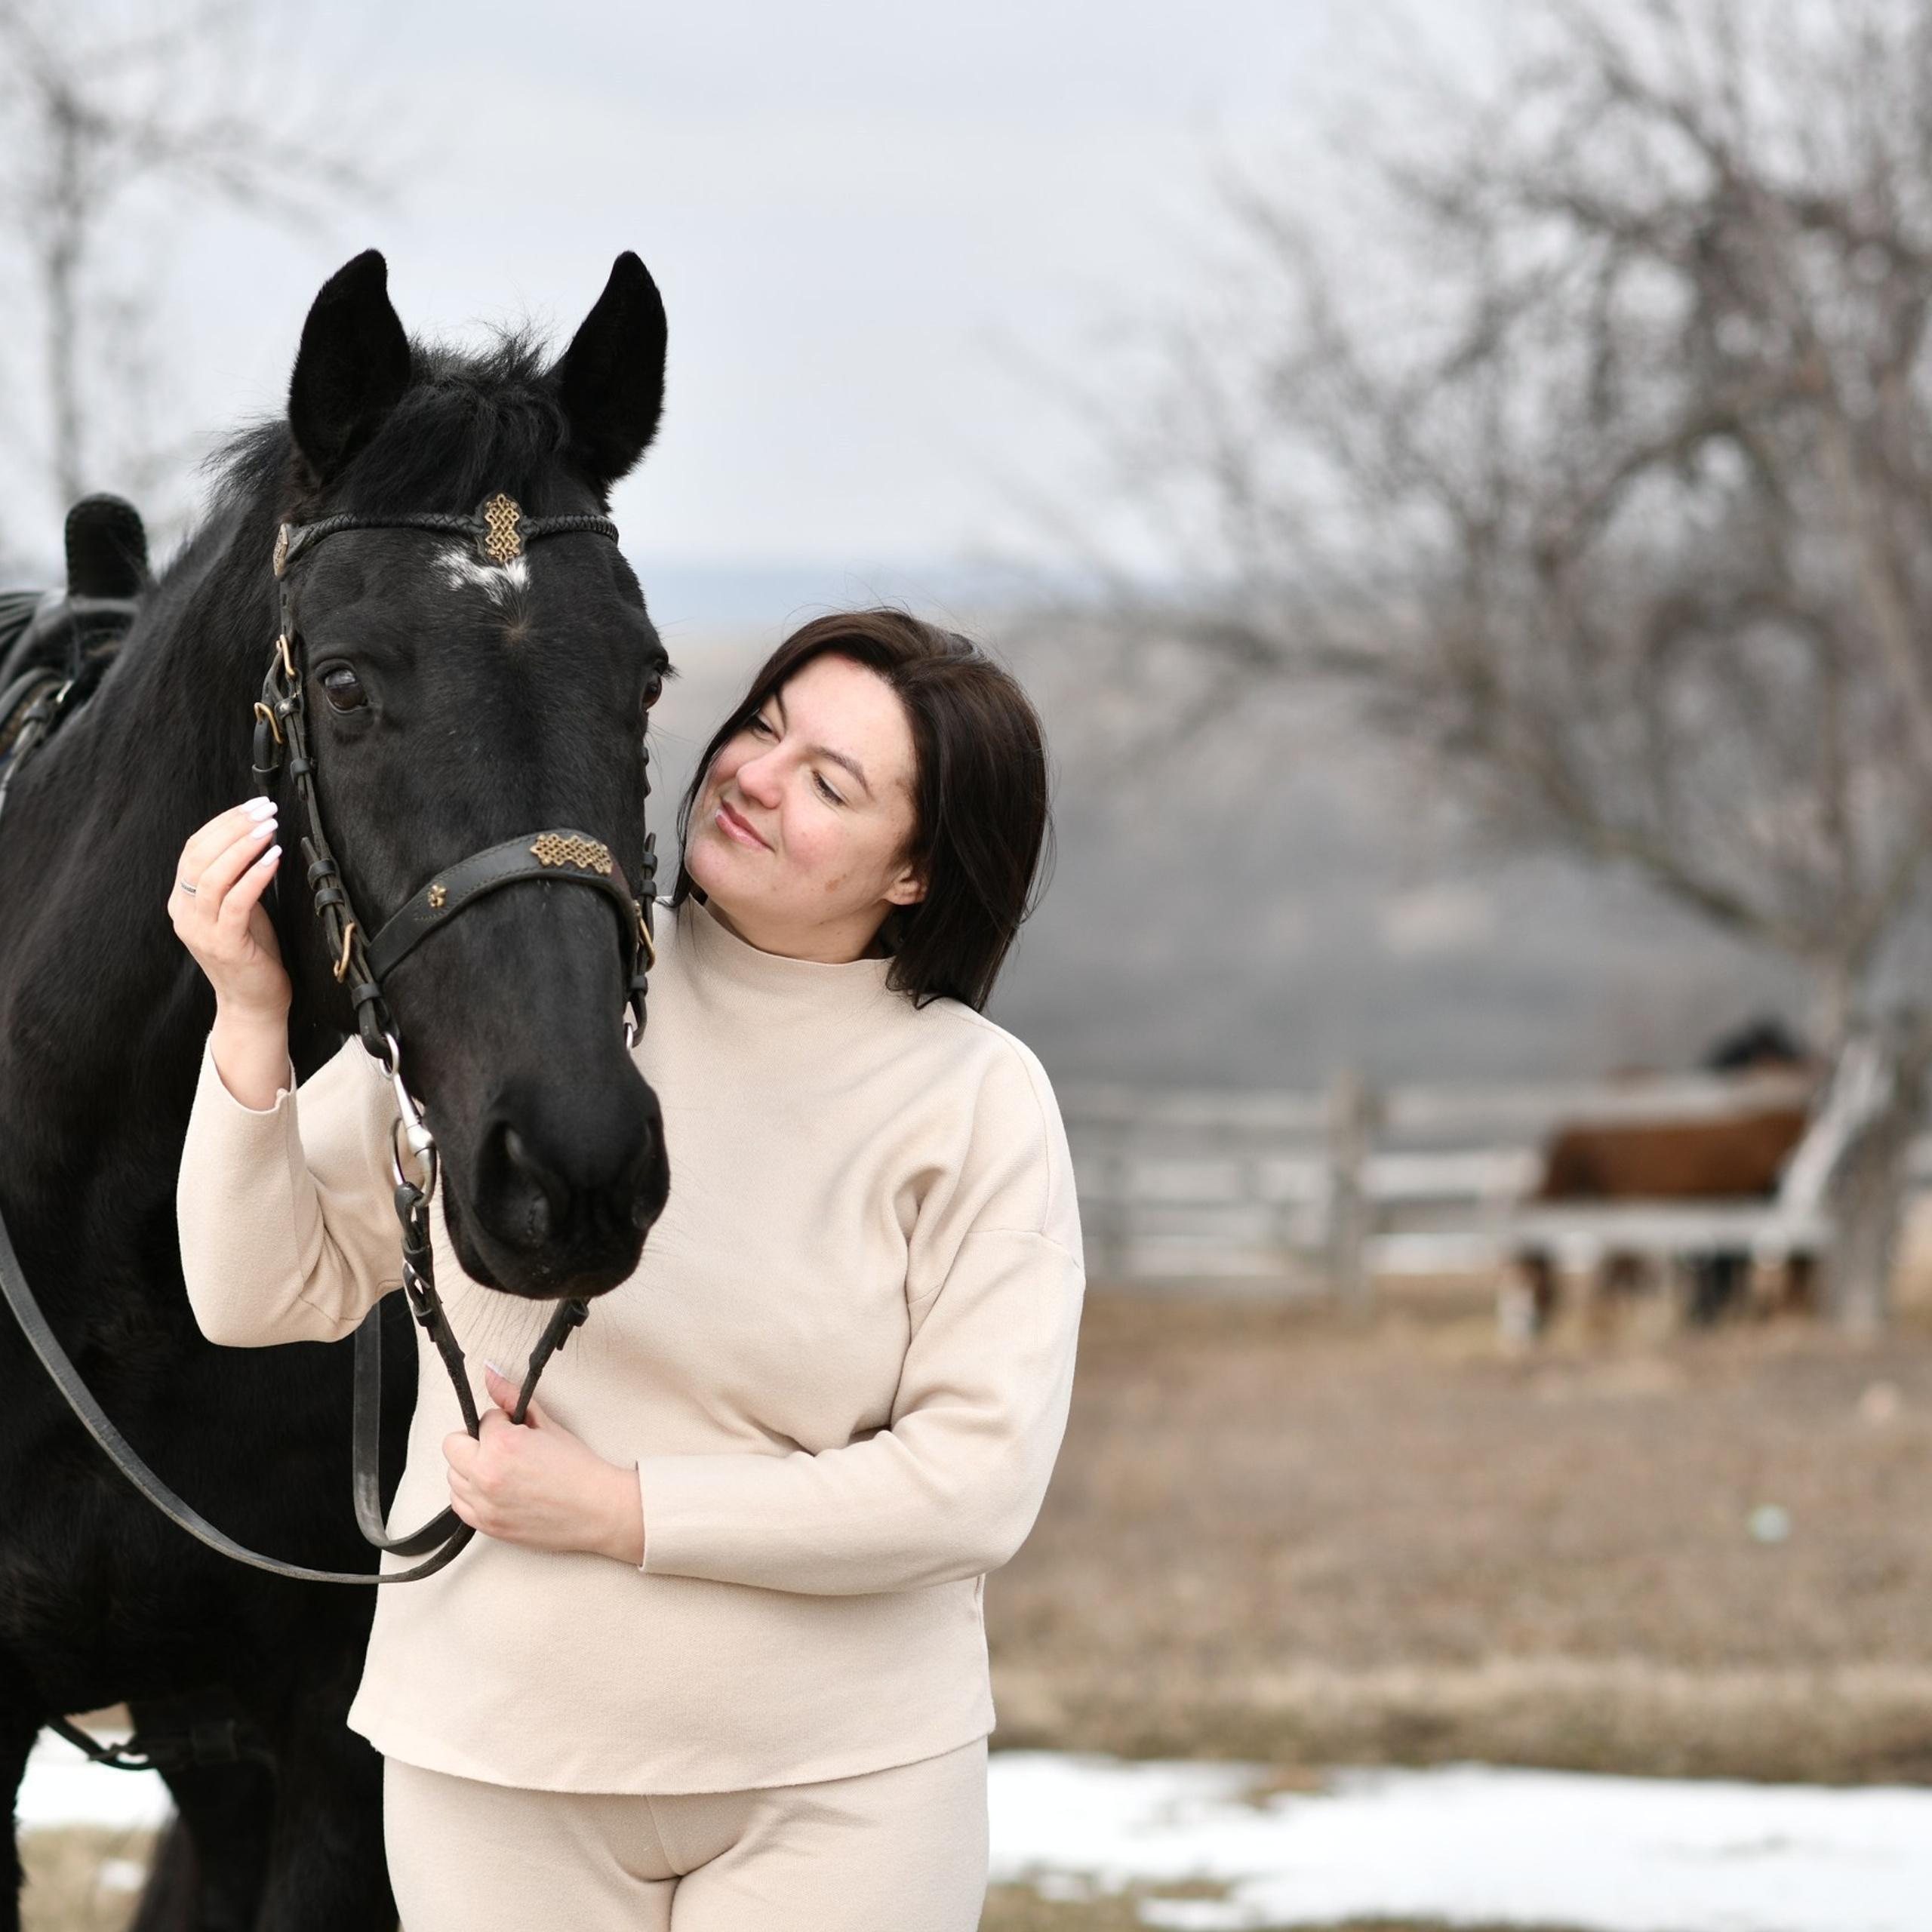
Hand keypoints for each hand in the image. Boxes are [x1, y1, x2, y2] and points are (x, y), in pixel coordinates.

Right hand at [167, 799, 289, 1015]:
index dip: (223, 823)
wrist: (253, 1003)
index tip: (254, 805)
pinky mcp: (223, 943)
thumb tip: (254, 835)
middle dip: (235, 827)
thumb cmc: (251, 952)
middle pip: (200, 856)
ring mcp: (200, 929)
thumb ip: (236, 877)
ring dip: (245, 846)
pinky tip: (274, 858)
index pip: (194, 849)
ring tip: (271, 828)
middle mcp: (183, 913)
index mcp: (182, 901)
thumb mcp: (240, 906)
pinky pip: (236, 900)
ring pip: (214, 875)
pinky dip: (255, 874)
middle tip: (266, 809)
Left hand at [443, 1366, 645, 1564]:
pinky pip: (459, 1503)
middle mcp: (485, 1475)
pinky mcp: (486, 1525)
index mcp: (501, 1445)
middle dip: (476, 1440)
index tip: (519, 1430)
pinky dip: (472, 1494)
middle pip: (453, 1445)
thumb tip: (490, 1373)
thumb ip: (512, 1396)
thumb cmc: (578, 1469)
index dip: (503, 1421)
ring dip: (471, 1467)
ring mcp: (483, 1504)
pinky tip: (496, 1488)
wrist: (597, 1509)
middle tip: (502, 1446)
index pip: (483, 1418)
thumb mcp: (547, 1425)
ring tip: (502, 1468)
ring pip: (452, 1475)